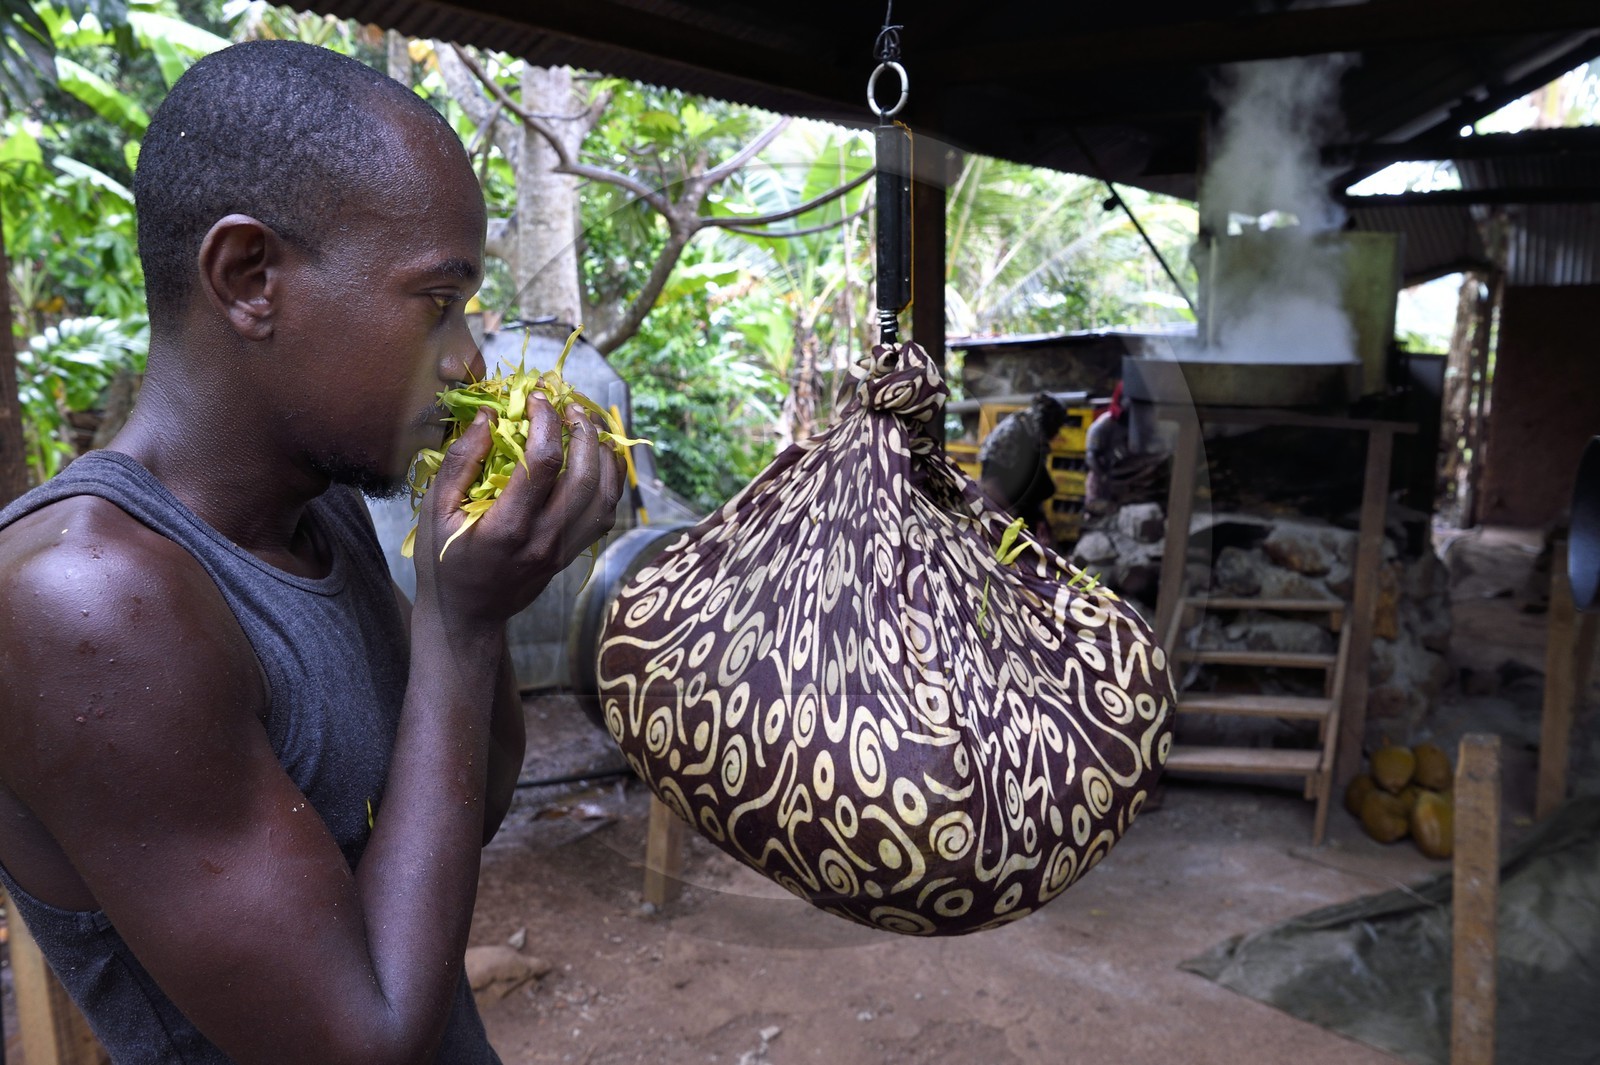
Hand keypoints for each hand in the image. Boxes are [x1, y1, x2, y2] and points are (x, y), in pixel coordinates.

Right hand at [411, 394, 623, 635]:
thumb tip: (488, 414)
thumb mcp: (436, 510)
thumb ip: (461, 461)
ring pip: (604, 496)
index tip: (535, 397)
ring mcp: (563, 549)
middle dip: (582, 431)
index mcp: (507, 526)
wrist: (466, 615)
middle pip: (584, 476)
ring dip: (604, 454)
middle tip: (569, 404)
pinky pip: (604, 514)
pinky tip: (599, 457)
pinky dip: (610, 481)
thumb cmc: (443, 561)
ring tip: (590, 424)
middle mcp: (544, 539)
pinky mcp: (571, 553)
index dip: (545, 421)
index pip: (542, 463)